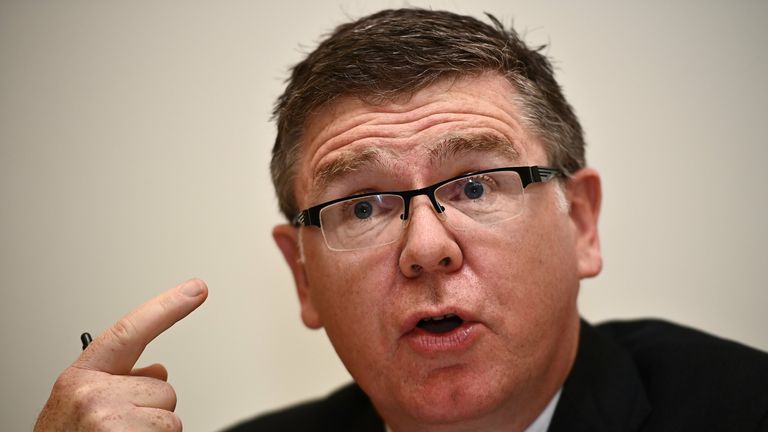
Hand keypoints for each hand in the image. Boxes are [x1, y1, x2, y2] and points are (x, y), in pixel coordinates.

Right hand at [34, 279, 207, 430]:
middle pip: (163, 389)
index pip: (129, 331)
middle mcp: (93, 394)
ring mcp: (109, 419)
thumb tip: (158, 371)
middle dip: (150, 411)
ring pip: (171, 418)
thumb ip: (117, 381)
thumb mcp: (81, 406)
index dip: (167, 307)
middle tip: (118, 430)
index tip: (197, 289)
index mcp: (81, 377)